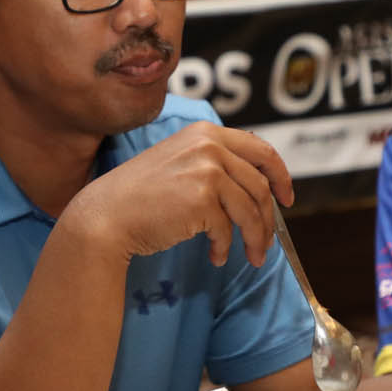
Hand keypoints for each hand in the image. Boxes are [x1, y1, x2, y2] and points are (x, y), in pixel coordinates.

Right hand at [61, 122, 292, 267]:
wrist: (106, 216)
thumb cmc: (138, 196)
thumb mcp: (178, 162)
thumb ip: (212, 163)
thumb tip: (253, 187)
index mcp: (205, 133)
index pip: (260, 150)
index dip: (279, 176)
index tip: (285, 198)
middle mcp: (208, 145)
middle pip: (259, 186)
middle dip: (268, 219)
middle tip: (266, 243)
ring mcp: (206, 170)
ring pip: (250, 210)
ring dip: (255, 239)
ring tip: (252, 258)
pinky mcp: (201, 199)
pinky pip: (227, 230)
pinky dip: (225, 248)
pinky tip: (216, 258)